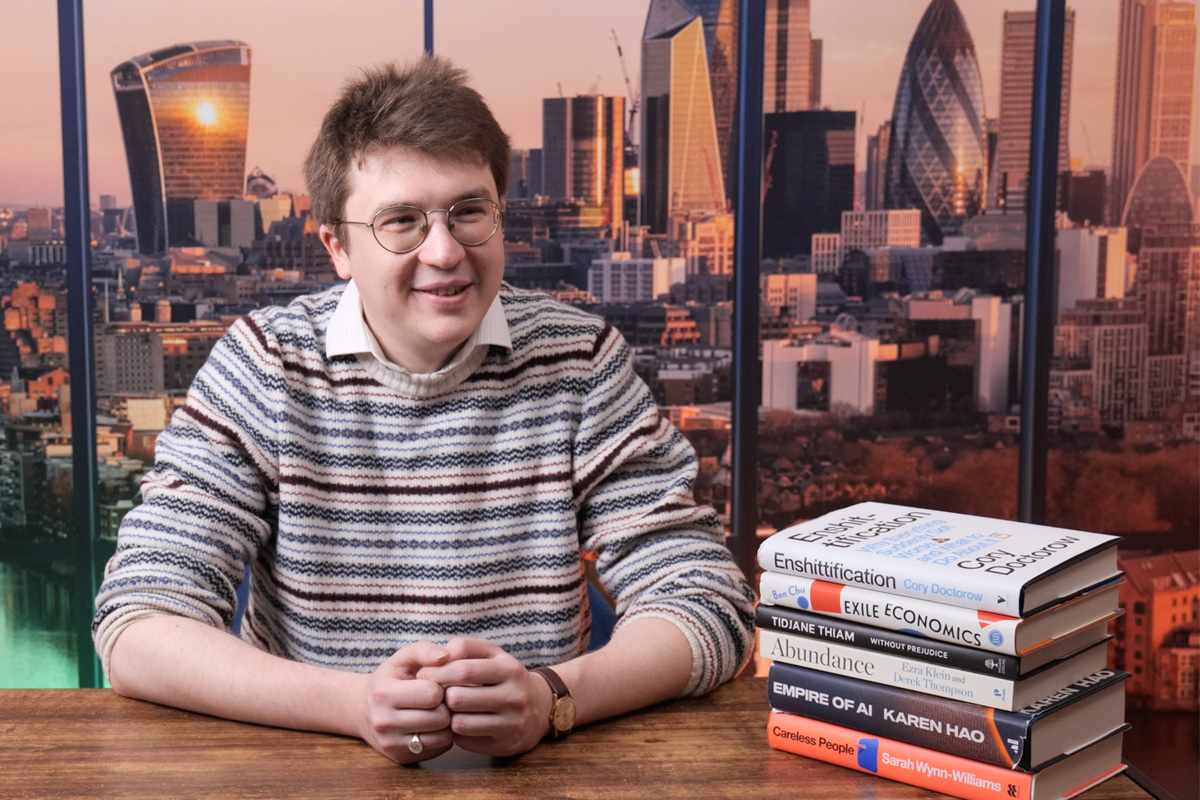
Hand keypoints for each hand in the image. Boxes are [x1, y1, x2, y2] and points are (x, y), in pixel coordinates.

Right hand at [358, 641, 454, 763]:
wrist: (365, 710)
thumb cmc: (391, 679)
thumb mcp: (402, 658)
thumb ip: (425, 650)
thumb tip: (446, 656)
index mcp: (383, 694)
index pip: (432, 694)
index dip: (440, 686)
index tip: (435, 683)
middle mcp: (384, 723)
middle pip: (440, 717)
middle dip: (445, 705)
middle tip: (439, 699)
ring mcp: (391, 744)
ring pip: (443, 736)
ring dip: (446, 722)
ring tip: (437, 710)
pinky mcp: (401, 758)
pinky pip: (440, 749)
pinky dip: (442, 736)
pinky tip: (432, 724)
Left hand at [417, 638, 551, 756]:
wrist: (540, 709)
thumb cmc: (505, 677)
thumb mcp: (492, 654)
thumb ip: (464, 646)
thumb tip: (440, 657)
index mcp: (510, 670)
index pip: (463, 671)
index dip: (437, 673)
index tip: (424, 674)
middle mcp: (514, 697)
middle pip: (457, 699)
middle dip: (441, 695)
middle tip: (436, 693)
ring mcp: (511, 724)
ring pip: (459, 723)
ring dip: (447, 716)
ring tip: (449, 708)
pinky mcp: (504, 745)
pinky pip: (465, 741)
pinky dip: (457, 732)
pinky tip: (462, 722)